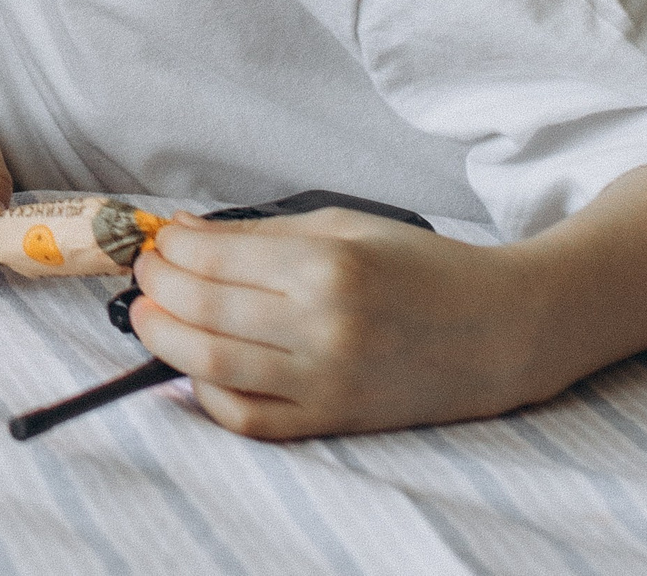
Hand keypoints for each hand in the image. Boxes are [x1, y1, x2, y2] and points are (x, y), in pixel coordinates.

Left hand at [128, 207, 531, 438]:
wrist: (501, 329)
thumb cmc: (422, 268)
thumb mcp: (343, 225)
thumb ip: (257, 233)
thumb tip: (182, 233)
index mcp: (328, 266)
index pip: (211, 258)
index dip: (169, 249)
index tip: (158, 241)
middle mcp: (324, 327)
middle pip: (199, 310)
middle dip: (154, 288)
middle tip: (145, 275)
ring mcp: (328, 381)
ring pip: (210, 365)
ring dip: (162, 337)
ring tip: (150, 316)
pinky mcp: (334, 421)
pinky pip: (248, 419)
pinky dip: (206, 393)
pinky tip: (196, 366)